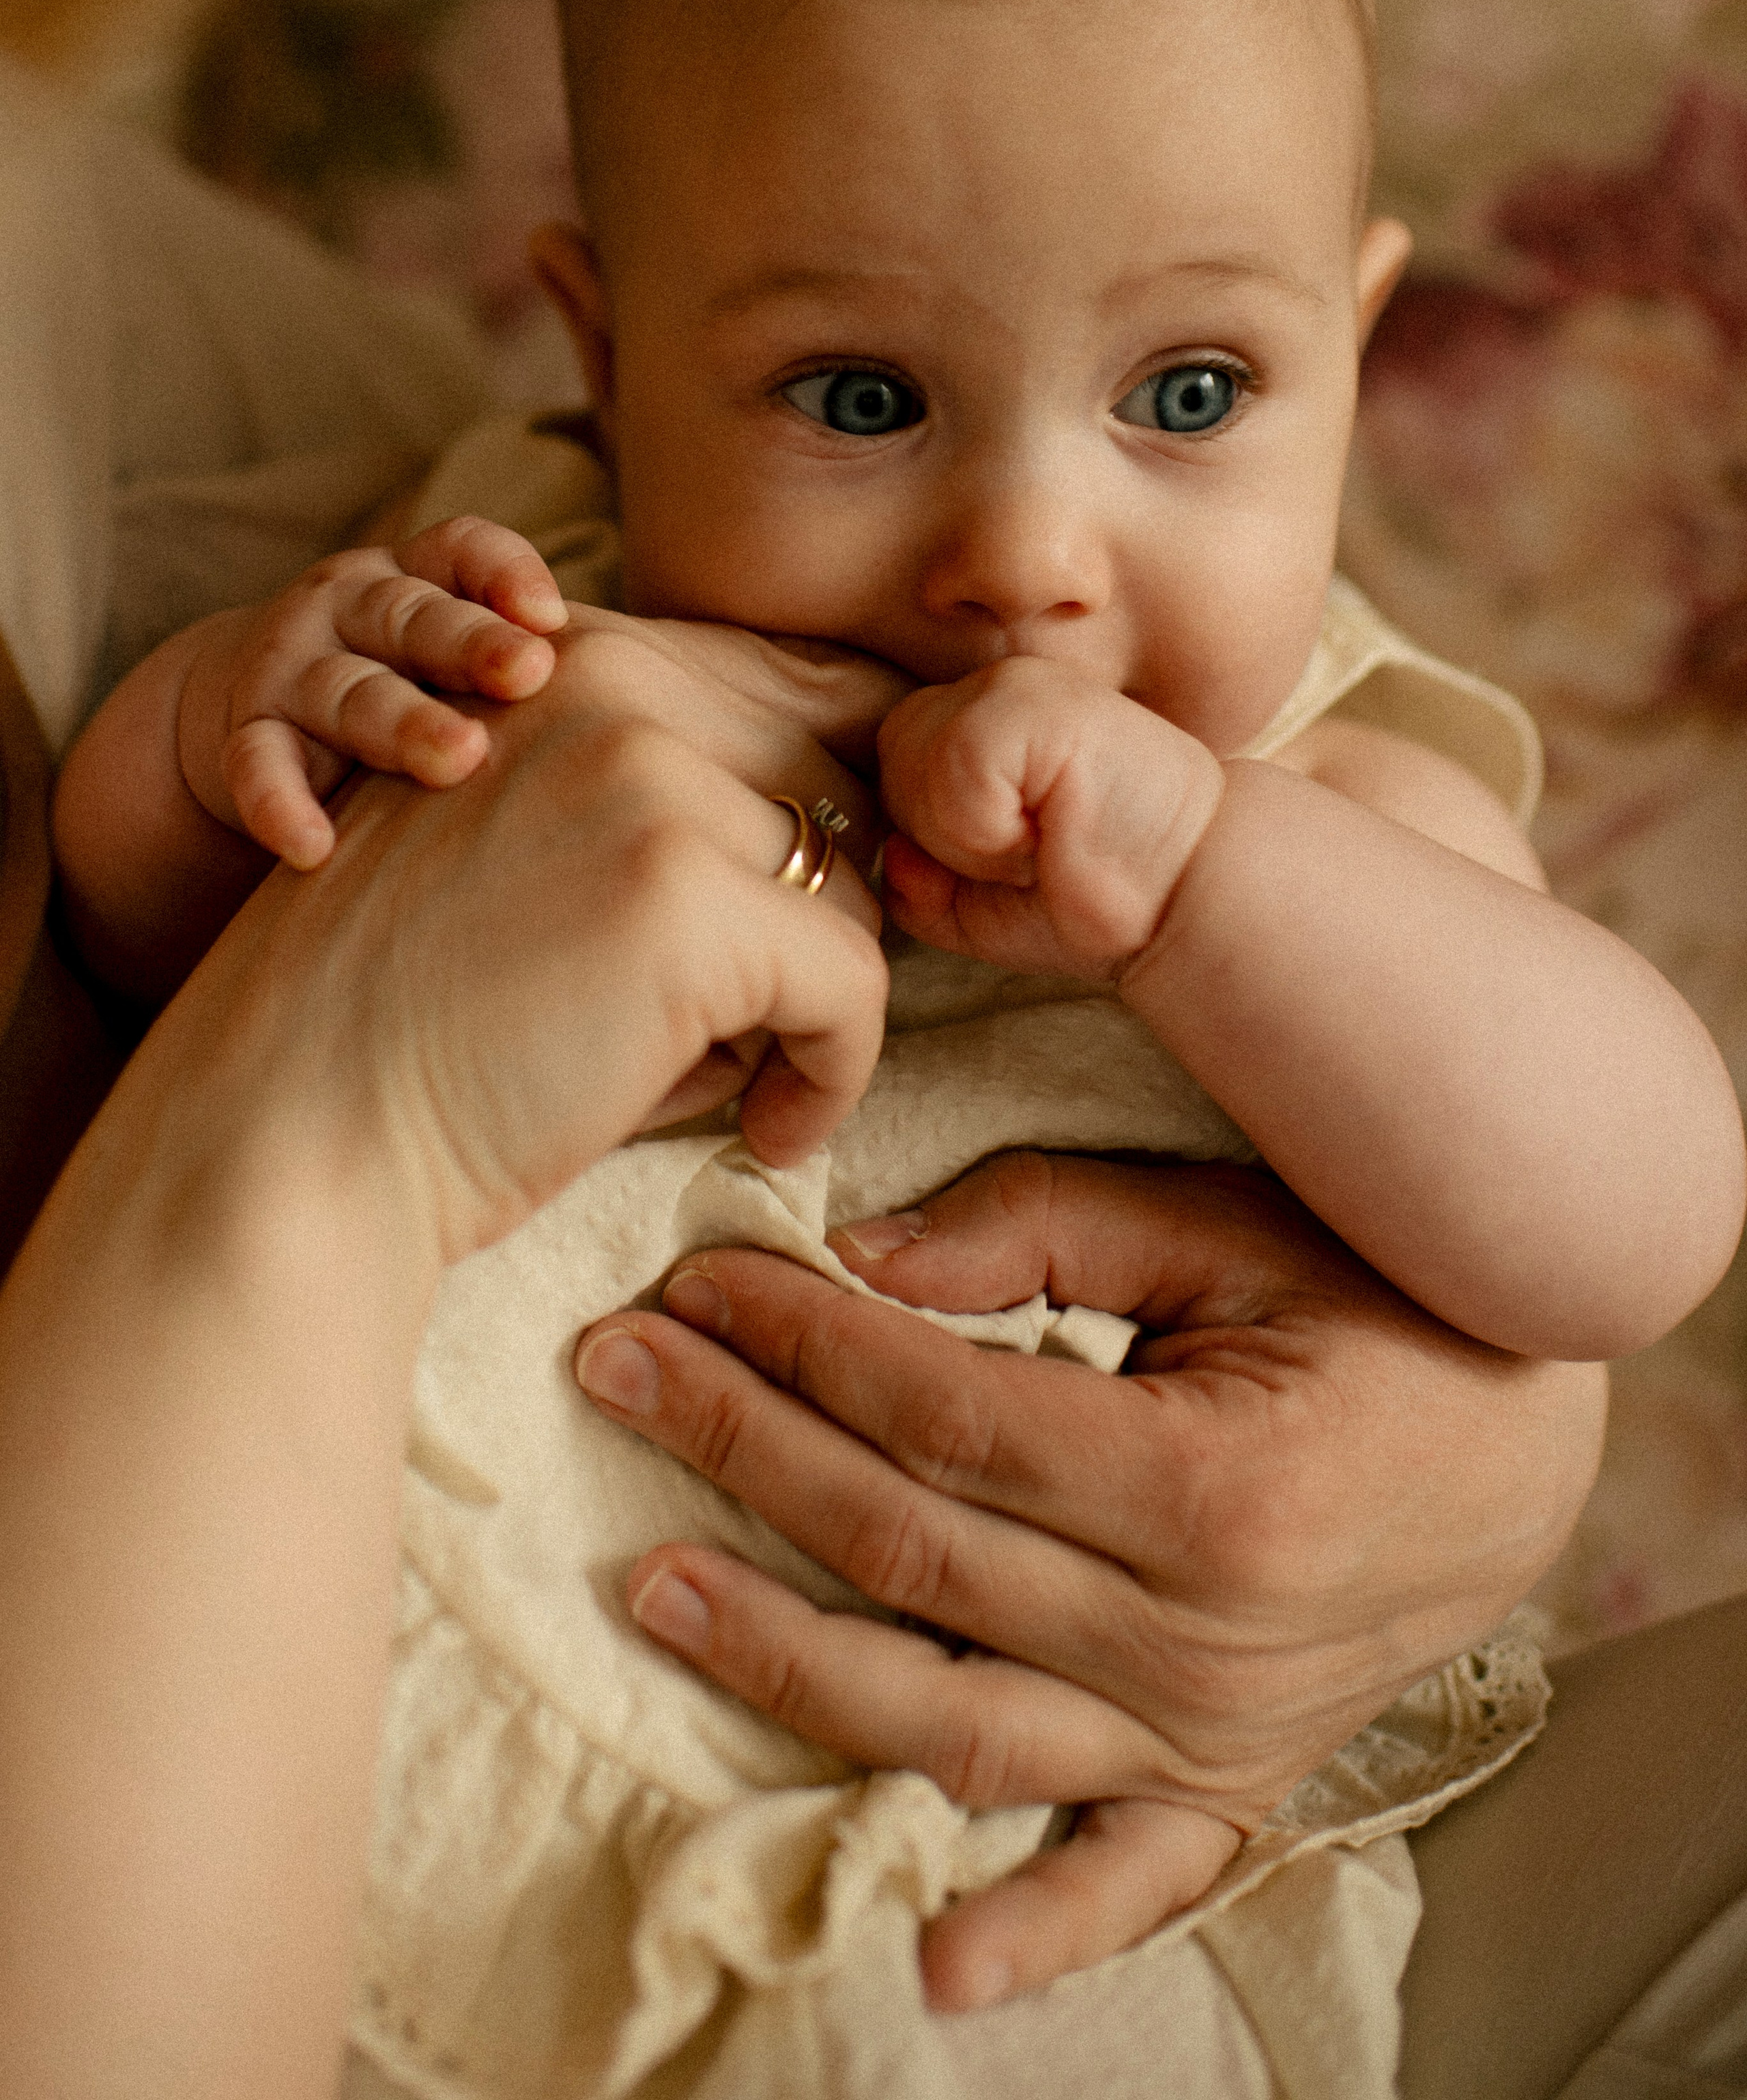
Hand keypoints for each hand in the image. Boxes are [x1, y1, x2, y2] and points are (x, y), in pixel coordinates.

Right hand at [178, 518, 566, 867]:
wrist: (235, 702)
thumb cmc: (400, 684)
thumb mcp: (454, 651)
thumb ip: (540, 663)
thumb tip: (705, 719)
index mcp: (414, 575)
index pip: (461, 547)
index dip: (505, 570)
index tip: (554, 615)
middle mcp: (350, 606)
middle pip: (413, 617)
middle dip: (470, 642)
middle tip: (528, 673)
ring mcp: (293, 667)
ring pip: (350, 689)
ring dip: (401, 722)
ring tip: (457, 760)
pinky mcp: (245, 735)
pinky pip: (258, 766)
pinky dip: (282, 803)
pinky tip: (315, 846)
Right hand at [193, 630, 890, 1260]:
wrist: (290, 1127)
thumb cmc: (421, 1023)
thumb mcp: (535, 855)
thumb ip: (664, 806)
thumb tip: (860, 847)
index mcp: (567, 660)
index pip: (794, 691)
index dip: (826, 814)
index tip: (805, 920)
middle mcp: (609, 684)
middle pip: (838, 785)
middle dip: (823, 912)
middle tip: (773, 1022)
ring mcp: (646, 780)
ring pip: (850, 888)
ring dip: (814, 993)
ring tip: (739, 1074)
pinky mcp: (682, 898)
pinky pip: (853, 984)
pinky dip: (835, 1074)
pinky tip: (770, 1130)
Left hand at [573, 1152, 1606, 2006]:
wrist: (1530, 1444)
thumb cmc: (1380, 1303)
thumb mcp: (1233, 1224)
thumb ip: (1048, 1230)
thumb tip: (863, 1263)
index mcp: (1208, 1485)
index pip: (942, 1418)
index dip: (800, 1344)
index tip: (690, 1284)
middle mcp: (1199, 1638)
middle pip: (912, 1553)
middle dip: (744, 1449)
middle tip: (617, 1371)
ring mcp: (1210, 1736)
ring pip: (951, 1722)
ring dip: (785, 1659)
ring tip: (649, 1586)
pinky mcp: (1230, 1791)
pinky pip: (1119, 1887)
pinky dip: (1031, 1934)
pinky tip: (930, 1973)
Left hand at [877, 659, 1222, 977]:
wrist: (1191, 895)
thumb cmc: (1097, 893)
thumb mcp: (981, 906)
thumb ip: (915, 882)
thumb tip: (889, 853)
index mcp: (980, 715)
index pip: (893, 766)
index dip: (937, 836)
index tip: (1017, 854)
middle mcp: (993, 684)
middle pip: (892, 762)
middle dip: (945, 834)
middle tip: (1033, 847)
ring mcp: (1014, 684)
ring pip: (913, 766)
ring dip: (971, 836)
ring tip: (1047, 838)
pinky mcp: (1035, 702)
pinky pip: (953, 771)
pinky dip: (991, 829)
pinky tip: (1054, 830)